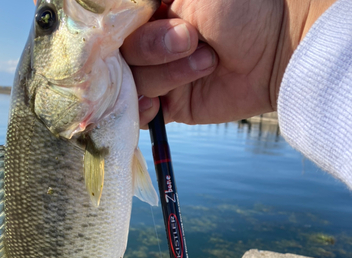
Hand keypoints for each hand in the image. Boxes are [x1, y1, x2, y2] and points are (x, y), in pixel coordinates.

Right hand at [122, 0, 336, 126]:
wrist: (278, 48)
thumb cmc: (240, 6)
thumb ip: (145, 2)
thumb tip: (112, 11)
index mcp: (150, 12)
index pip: (111, 26)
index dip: (112, 31)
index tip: (127, 28)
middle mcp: (150, 44)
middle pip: (118, 57)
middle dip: (151, 48)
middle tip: (190, 38)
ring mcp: (160, 76)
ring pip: (132, 83)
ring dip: (167, 73)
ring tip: (206, 60)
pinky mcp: (173, 106)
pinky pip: (142, 115)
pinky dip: (143, 111)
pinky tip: (156, 103)